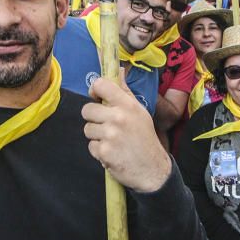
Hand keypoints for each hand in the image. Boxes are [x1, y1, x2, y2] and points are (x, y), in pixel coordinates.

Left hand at [82, 72, 171, 192]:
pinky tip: (112, 152)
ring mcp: (110, 135)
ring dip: (96, 136)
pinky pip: (91, 146)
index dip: (94, 90)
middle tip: (107, 126)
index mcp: (127, 105)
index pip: (100, 85)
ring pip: (87, 129)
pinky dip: (99, 151)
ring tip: (112, 141)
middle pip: (87, 109)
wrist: (152, 169)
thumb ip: (125, 92)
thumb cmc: (144, 138)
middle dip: (94, 119)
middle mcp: (118, 117)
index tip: (97, 97)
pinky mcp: (104, 151)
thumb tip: (118, 71)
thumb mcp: (139, 112)